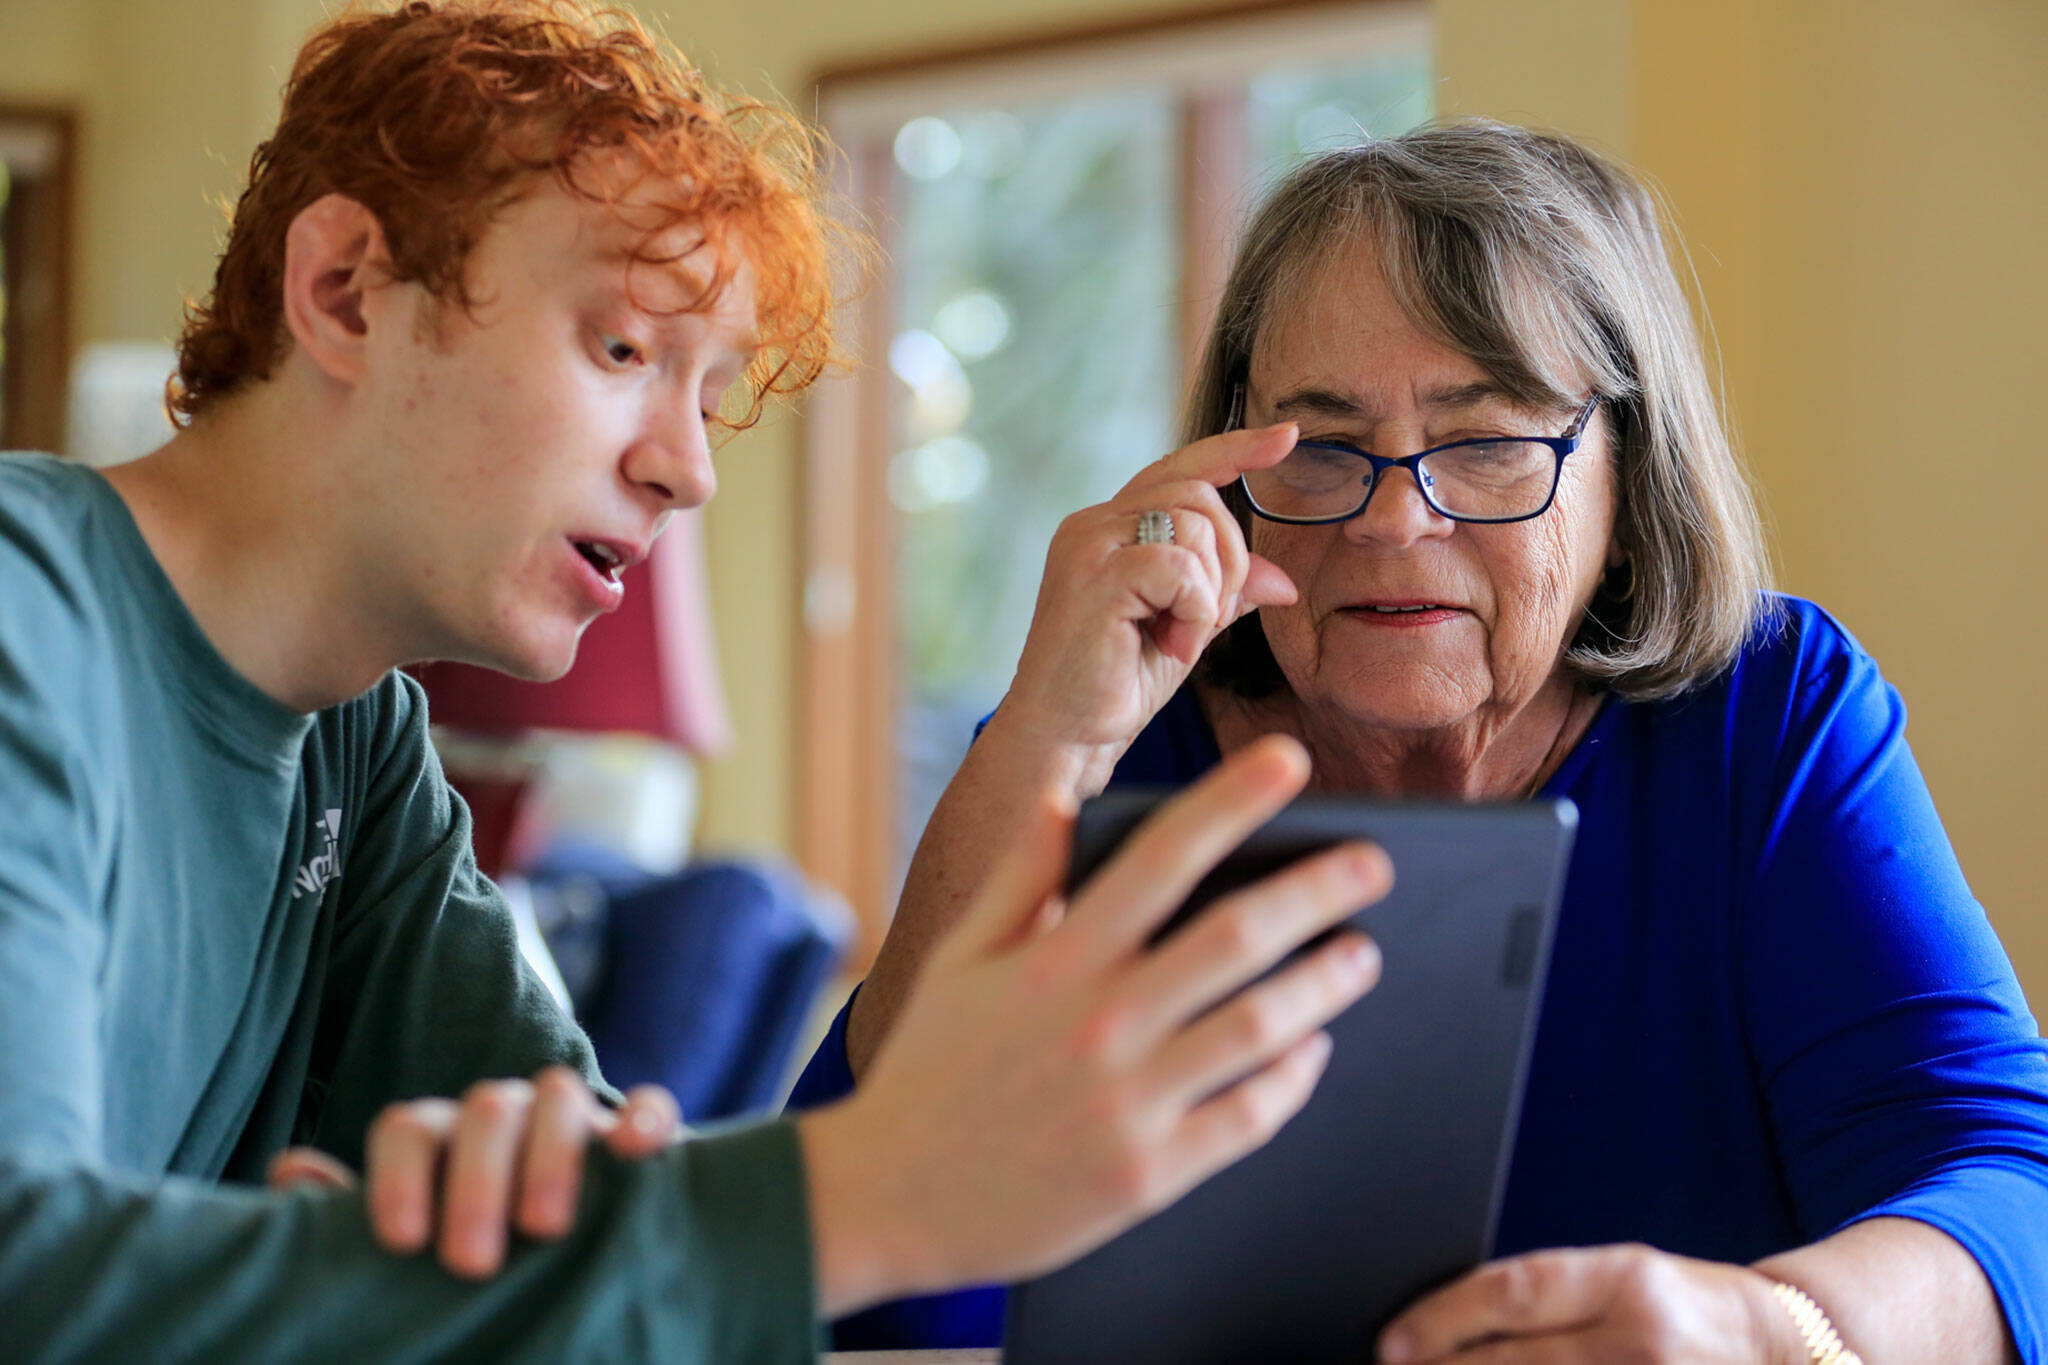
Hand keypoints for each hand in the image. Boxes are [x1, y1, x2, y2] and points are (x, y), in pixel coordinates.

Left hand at [266, 1067, 681, 1278]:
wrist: (559, 1258)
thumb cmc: (466, 1252)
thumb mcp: (409, 1240)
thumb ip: (351, 1216)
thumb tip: (292, 1172)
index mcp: (439, 1136)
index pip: (408, 1126)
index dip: (398, 1177)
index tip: (401, 1242)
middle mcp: (501, 1115)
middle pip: (484, 1111)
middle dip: (477, 1182)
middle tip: (470, 1262)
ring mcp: (571, 1118)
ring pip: (558, 1095)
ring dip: (551, 1154)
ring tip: (546, 1228)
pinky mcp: (633, 1136)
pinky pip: (647, 1104)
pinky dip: (643, 1120)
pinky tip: (636, 1152)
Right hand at [800, 735, 1389, 1315]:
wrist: (886, 1199)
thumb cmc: (928, 1070)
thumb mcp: (960, 959)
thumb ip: (1021, 876)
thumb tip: (1065, 798)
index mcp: (1051, 960)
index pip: (1162, 857)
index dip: (1233, 801)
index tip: (1290, 762)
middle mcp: (1095, 1022)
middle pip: (1234, 936)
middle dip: (1316, 889)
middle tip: (1375, 863)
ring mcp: (1125, 1103)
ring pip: (1258, 1027)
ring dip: (1323, 985)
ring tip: (1362, 955)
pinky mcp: (1146, 1175)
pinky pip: (1246, 1118)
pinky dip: (1291, 1079)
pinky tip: (1311, 1050)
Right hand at [997, 423, 1300, 756]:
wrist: (1064, 739)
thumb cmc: (1113, 687)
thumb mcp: (1186, 630)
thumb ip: (1224, 594)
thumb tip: (1280, 580)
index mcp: (1110, 528)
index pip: (1180, 469)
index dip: (1236, 449)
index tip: (1288, 438)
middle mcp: (1094, 524)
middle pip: (1199, 495)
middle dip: (1230, 557)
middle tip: (1211, 618)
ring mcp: (1090, 544)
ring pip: (1195, 524)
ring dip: (1211, 590)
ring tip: (1182, 639)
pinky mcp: (1095, 575)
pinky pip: (1180, 566)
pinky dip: (1196, 610)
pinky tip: (1175, 647)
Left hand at [1376, 1243, 1803, 1363]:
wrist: (1783, 1350)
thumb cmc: (1681, 1308)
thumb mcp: (1621, 1279)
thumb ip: (1544, 1298)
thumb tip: (1443, 1321)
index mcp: (1626, 1280)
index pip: (1513, 1291)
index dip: (1442, 1318)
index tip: (1393, 1342)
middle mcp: (1642, 1339)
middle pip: (1515, 1364)